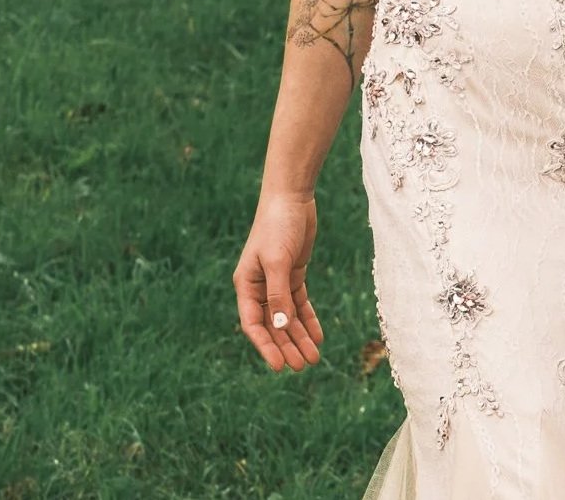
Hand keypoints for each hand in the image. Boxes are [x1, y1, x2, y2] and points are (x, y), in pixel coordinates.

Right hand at [233, 192, 325, 370]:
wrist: (292, 198)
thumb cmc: (278, 226)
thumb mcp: (278, 262)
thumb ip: (278, 295)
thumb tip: (279, 327)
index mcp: (246, 284)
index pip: (253, 324)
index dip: (265, 347)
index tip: (279, 367)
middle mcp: (258, 287)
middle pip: (272, 325)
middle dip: (287, 346)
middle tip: (303, 366)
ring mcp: (276, 281)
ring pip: (287, 317)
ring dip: (299, 337)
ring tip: (314, 357)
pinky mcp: (293, 274)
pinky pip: (299, 303)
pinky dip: (308, 319)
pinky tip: (319, 336)